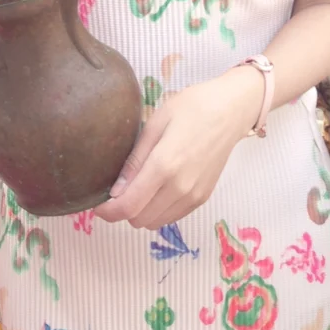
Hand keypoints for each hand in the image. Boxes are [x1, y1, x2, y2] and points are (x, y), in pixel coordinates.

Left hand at [94, 69, 264, 229]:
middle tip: (117, 189)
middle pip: (139, 219)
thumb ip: (135, 160)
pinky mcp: (203, 198)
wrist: (232, 110)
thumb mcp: (157, 123)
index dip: (107, 211)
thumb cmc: (193, 107)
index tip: (97, 204)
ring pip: (155, 222)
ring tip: (137, 187)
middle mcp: (180, 188)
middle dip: (122, 210)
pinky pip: (171, 217)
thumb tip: (115, 190)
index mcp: (165, 166)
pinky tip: (157, 188)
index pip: (128, 206)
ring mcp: (194, 196)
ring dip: (140, 212)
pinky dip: (158, 210)